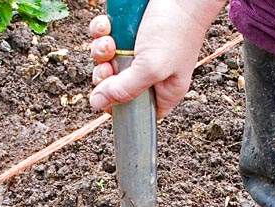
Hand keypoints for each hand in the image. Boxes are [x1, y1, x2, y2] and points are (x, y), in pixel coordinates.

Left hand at [89, 0, 225, 117]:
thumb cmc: (176, 30)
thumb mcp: (152, 68)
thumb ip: (125, 90)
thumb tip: (98, 104)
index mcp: (162, 92)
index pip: (133, 112)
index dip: (116, 107)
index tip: (107, 96)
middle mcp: (147, 75)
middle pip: (113, 89)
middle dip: (104, 77)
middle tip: (108, 67)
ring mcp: (135, 53)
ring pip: (105, 62)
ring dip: (100, 51)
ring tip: (110, 42)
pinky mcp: (126, 32)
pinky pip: (102, 37)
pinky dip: (100, 31)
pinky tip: (107, 26)